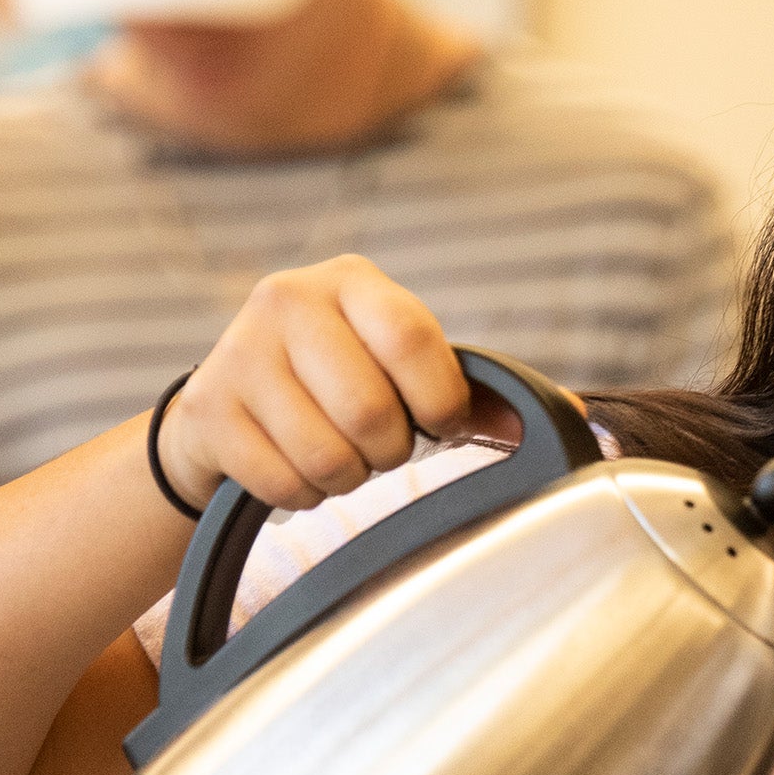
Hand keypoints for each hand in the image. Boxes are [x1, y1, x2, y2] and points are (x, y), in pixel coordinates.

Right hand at [157, 255, 481, 511]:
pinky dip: (303, 494)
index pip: (412, 338)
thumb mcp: (396, 364)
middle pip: (370, 411)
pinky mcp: (207, 410)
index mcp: (351, 280)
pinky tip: (294, 465)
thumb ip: (465, 387)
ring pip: (327, 457)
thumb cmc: (336, 381)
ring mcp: (239, 352)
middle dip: (390, 450)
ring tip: (337, 455)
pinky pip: (283, 484)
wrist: (229, 404)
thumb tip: (566, 412)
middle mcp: (288, 300)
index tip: (443, 423)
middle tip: (379, 445)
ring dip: (347, 478)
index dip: (440, 400)